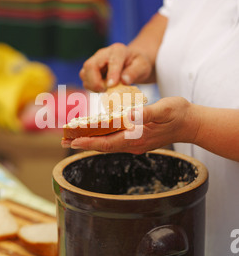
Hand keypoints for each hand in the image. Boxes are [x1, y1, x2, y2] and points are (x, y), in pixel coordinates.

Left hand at [62, 97, 199, 153]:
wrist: (191, 123)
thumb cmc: (178, 114)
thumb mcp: (164, 109)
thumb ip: (146, 113)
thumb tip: (129, 117)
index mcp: (136, 137)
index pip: (107, 142)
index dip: (89, 142)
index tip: (72, 142)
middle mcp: (133, 144)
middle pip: (103, 146)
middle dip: (83, 143)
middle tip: (63, 141)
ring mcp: (135, 143)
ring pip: (108, 144)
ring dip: (90, 142)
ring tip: (73, 139)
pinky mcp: (137, 139)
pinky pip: (115, 140)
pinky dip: (102, 138)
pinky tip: (95, 134)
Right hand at [79, 43, 153, 91]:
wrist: (132, 62)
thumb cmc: (138, 64)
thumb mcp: (142, 66)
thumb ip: (134, 72)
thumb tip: (124, 81)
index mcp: (118, 50)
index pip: (112, 61)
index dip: (111, 74)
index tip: (112, 86)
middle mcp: (103, 54)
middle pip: (90, 65)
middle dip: (95, 81)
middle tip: (105, 91)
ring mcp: (95, 61)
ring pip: (84, 73)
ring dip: (91, 85)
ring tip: (104, 91)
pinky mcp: (91, 70)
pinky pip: (85, 79)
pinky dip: (91, 87)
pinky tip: (102, 90)